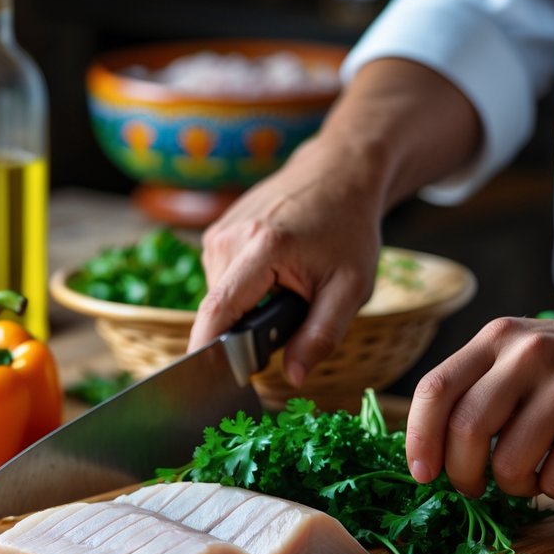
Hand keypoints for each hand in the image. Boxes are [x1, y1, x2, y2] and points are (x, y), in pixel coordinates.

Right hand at [185, 57, 484, 386]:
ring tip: (286, 287)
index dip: (207, 349)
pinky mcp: (215, 232)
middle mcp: (230, 237)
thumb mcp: (350, 288)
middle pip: (221, 310)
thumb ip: (322, 335)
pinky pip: (222, 280)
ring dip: (248, 307)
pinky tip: (272, 275)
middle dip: (248, 328)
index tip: (203, 380)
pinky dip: (244, 290)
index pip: (219, 309)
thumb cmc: (349, 229)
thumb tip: (295, 377)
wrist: (337, 173)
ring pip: (220, 297)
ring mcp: (218, 232)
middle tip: (292, 313)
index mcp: (263, 247)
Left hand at [404, 316, 553, 499]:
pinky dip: (553, 488)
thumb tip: (424, 453)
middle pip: (466, 430)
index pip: (435, 389)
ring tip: (528, 472)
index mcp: (497, 339)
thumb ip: (472, 389)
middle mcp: (529, 356)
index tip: (421, 473)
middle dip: (461, 473)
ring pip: (509, 465)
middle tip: (471, 486)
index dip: (419, 437)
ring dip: (512, 485)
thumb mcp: (516, 355)